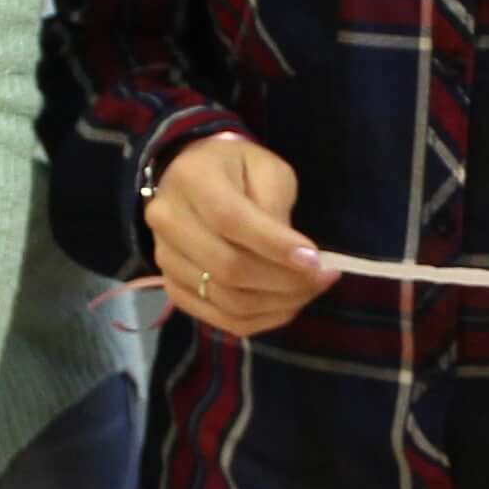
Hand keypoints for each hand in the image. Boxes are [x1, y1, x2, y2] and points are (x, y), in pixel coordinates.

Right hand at [148, 132, 328, 336]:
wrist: (193, 181)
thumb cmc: (238, 169)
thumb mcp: (266, 169)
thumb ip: (276, 206)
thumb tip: (295, 256)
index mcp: (192, 179)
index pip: (231, 221)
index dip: (275, 246)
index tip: (315, 261)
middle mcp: (168, 221)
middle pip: (228, 268)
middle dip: (285, 281)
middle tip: (323, 278)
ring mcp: (165, 259)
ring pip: (227, 300)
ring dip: (278, 304)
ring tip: (310, 289)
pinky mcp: (173, 288)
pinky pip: (221, 319)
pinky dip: (261, 320)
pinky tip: (286, 305)